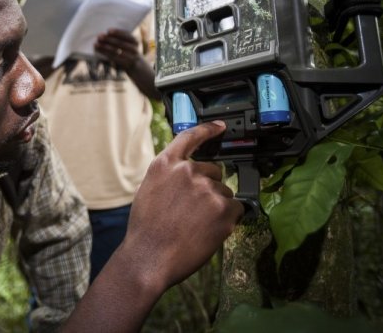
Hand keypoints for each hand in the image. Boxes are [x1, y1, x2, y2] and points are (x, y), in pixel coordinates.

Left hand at [94, 29, 140, 70]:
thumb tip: (103, 34)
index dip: (117, 32)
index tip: (108, 30)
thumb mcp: (126, 43)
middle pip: (120, 43)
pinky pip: (113, 58)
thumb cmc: (126, 51)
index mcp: (134, 41)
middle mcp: (134, 49)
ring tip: (96, 44)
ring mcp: (130, 58)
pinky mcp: (125, 64)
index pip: (126, 35)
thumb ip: (118, 39)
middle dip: (108, 39)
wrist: (134, 66)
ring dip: (104, 47)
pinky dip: (105, 53)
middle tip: (99, 36)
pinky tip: (98, 50)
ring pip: (116, 51)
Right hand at [120, 121, 242, 291]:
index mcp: (165, 165)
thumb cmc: (146, 229)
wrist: (149, 257)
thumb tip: (188, 176)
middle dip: (208, 187)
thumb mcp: (149, 190)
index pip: (190, 137)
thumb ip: (170, 177)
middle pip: (213, 171)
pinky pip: (236, 209)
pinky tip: (208, 231)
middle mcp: (187, 171)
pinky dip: (228, 220)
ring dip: (216, 206)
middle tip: (193, 211)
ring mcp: (207, 188)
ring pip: (224, 192)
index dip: (208, 130)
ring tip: (196, 225)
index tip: (220, 126)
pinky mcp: (223, 208)